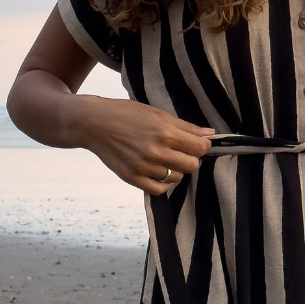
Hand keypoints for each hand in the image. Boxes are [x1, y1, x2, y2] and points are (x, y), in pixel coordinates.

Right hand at [70, 96, 214, 195]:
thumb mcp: (158, 113)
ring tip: (164, 158)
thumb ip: (186, 127)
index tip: (196, 143)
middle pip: (191, 166)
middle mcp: (155, 151)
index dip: (202, 146)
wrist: (94, 123)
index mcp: (164, 132)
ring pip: (176, 178)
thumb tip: (211, 134)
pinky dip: (163, 183)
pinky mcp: (131, 178)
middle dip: (190, 158)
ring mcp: (142, 167)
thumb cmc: (126, 114)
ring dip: (174, 169)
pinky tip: (159, 172)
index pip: (200, 148)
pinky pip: (159, 190)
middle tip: (180, 151)